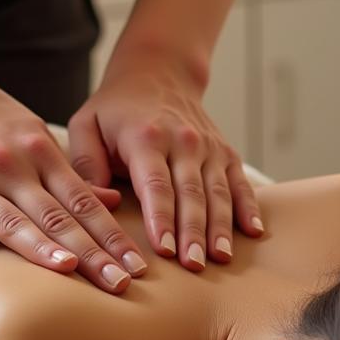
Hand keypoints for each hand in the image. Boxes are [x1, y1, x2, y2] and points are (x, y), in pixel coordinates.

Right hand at [0, 57, 150, 292]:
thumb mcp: (35, 133)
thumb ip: (70, 172)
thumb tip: (112, 201)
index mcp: (40, 153)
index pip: (84, 202)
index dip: (112, 235)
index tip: (136, 264)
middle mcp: (12, 168)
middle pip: (57, 217)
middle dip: (91, 253)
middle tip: (121, 284)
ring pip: (13, 223)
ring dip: (41, 250)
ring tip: (69, 271)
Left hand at [66, 47, 264, 270]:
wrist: (157, 73)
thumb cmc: (114, 109)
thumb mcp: (86, 125)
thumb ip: (86, 165)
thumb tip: (99, 203)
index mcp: (146, 136)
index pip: (156, 184)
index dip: (161, 218)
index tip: (163, 250)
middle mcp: (184, 141)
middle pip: (191, 193)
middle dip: (193, 232)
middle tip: (193, 266)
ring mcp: (209, 146)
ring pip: (218, 192)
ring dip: (220, 227)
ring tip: (220, 259)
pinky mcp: (225, 151)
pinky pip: (240, 182)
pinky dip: (249, 207)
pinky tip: (254, 232)